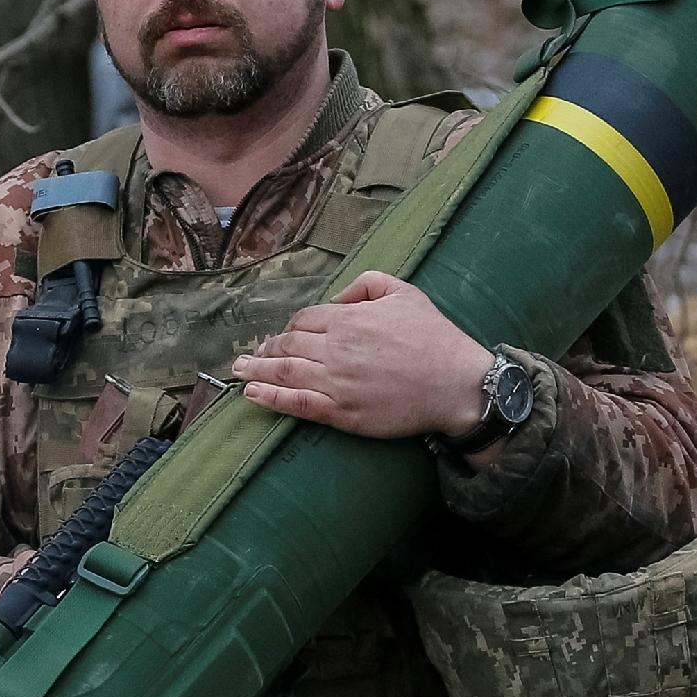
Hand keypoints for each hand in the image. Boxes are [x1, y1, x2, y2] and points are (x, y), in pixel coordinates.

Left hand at [231, 271, 491, 438]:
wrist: (457, 384)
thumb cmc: (435, 338)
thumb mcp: (404, 292)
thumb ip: (366, 284)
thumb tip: (337, 298)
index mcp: (349, 319)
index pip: (304, 319)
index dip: (290, 327)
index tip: (284, 335)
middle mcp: (336, 349)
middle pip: (288, 344)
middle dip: (267, 347)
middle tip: (251, 354)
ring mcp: (336, 383)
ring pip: (285, 372)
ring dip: (257, 370)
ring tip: (239, 370)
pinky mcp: (342, 412)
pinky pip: (297, 404)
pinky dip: (270, 398)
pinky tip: (252, 394)